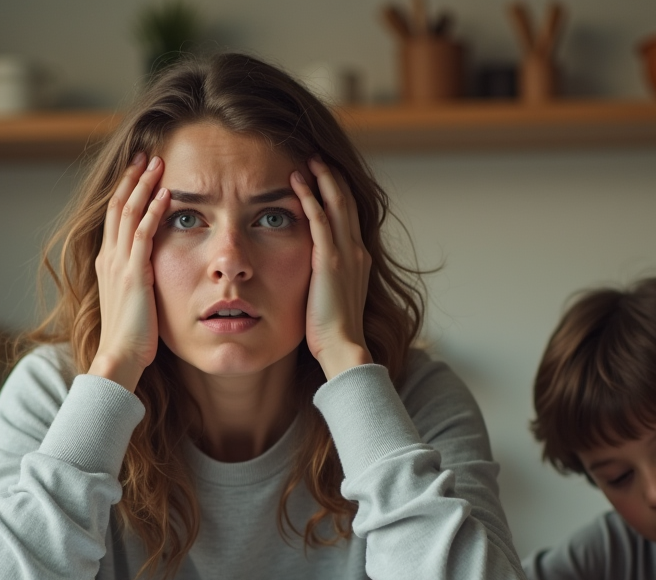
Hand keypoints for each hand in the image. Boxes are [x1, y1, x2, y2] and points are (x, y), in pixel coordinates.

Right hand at [88, 152, 170, 391]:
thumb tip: (150, 274)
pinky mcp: (133, 274)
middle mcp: (108, 258)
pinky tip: (166, 194)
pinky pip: (143, 233)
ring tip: (157, 162)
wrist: (119, 356)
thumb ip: (138, 282)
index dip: (125, 192)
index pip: (114, 218)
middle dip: (132, 178)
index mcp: (107, 264)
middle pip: (117, 206)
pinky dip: (153, 210)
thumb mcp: (131, 302)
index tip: (138, 172)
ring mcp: (119, 264)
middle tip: (146, 154)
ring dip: (143, 185)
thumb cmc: (130, 337)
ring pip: (128, 213)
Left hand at [289, 155, 371, 379]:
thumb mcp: (334, 296)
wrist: (341, 346)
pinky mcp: (328, 261)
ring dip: (322, 179)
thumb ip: (328, 277)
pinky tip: (296, 182)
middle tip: (317, 157)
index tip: (327, 175)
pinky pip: (319, 220)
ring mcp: (345, 254)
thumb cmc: (333, 330)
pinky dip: (309, 197)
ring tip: (308, 160)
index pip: (350, 215)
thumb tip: (314, 271)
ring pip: (336, 204)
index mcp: (359, 258)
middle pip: (346, 202)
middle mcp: (356, 250)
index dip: (339, 192)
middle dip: (333, 177)